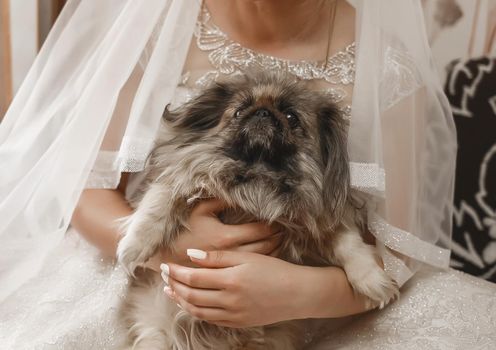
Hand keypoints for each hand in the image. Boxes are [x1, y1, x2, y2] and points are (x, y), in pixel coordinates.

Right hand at [145, 198, 280, 270]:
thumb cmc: (183, 229)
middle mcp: (230, 254)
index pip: (259, 231)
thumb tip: (240, 194)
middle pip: (264, 246)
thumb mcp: (200, 210)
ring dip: (273, 250)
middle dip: (276, 237)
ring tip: (279, 242)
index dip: (272, 225)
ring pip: (259, 260)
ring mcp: (228, 269)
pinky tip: (265, 256)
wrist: (165, 255)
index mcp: (226, 237)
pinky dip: (262, 262)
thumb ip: (222, 201)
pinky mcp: (225, 277)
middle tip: (283, 231)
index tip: (278, 220)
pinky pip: (251, 270)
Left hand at [162, 250, 310, 327]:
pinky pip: (210, 319)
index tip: (165, 265)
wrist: (297, 294)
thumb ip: (218, 257)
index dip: (176, 271)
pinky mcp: (237, 323)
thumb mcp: (248, 257)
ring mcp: (233, 315)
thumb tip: (191, 255)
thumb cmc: (274, 271)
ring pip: (197, 310)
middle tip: (163, 275)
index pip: (193, 278)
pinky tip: (190, 303)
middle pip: (191, 295)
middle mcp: (229, 300)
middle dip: (174, 284)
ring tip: (170, 290)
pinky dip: (195, 311)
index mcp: (231, 280)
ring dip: (180, 300)